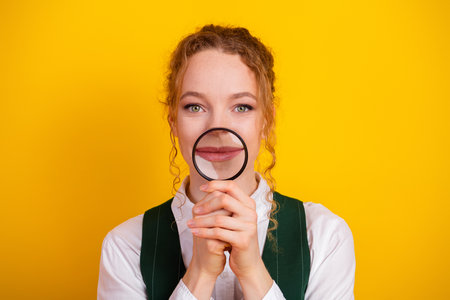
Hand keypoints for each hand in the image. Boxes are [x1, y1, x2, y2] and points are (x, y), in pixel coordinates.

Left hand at [187, 180, 272, 298]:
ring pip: (218, 218)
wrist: (247, 263)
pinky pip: (218, 233)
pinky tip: (195, 233)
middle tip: (194, 211)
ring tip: (190, 224)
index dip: (215, 184)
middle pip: (224, 199)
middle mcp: (251, 213)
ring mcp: (248, 226)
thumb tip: (209, 188)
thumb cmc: (237, 238)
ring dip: (201, 221)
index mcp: (249, 204)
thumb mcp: (234, 218)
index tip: (202, 188)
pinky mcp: (243, 240)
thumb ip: (226, 204)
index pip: (232, 186)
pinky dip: (204, 232)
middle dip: (206, 205)